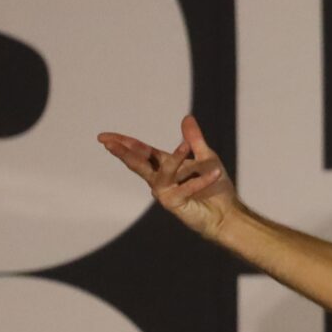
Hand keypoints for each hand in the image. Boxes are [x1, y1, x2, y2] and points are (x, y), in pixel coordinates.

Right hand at [99, 113, 241, 241]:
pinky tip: (215, 173)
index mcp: (165, 166)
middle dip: (124, 152)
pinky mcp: (176, 205)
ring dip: (176, 158)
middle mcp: (161, 180)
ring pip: (164, 173)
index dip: (124, 143)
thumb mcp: (206, 157)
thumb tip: (186, 117)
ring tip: (185, 145)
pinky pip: (187, 188)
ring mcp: (166, 193)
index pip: (142, 151)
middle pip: (138, 164)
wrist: (228, 214)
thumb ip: (194, 139)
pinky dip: (201, 180)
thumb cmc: (216, 189)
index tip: (103, 137)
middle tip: (108, 143)